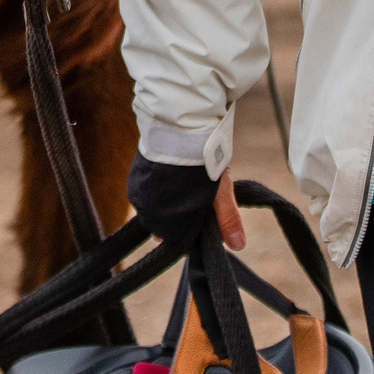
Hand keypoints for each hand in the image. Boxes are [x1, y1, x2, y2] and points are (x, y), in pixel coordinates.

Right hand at [126, 156, 247, 253]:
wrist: (181, 127)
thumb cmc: (202, 161)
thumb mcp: (219, 192)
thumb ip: (226, 219)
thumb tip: (238, 245)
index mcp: (166, 220)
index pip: (174, 238)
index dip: (190, 232)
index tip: (202, 221)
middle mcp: (146, 210)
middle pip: (162, 223)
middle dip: (178, 216)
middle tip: (196, 199)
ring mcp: (137, 192)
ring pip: (154, 207)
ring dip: (168, 202)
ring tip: (185, 186)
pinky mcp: (134, 176)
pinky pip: (146, 191)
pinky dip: (158, 188)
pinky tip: (172, 177)